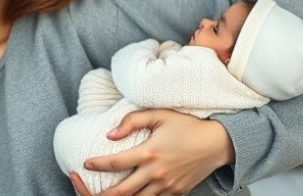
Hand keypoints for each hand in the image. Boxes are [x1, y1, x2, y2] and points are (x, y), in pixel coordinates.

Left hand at [81, 109, 233, 195]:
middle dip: (101, 193)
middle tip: (86, 188)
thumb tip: (110, 134)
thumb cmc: (188, 125)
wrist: (217, 143)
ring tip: (105, 194)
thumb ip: (132, 120)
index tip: (85, 164)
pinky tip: (130, 195)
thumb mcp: (159, 114)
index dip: (97, 165)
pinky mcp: (176, 193)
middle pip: (122, 191)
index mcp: (150, 153)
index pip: (116, 163)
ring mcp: (167, 186)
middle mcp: (157, 174)